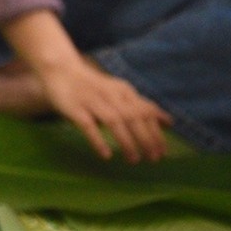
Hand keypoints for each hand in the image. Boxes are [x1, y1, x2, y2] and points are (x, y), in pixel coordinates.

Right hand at [35, 57, 170, 162]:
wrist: (60, 70)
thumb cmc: (93, 86)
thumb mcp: (121, 92)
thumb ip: (142, 106)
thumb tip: (169, 122)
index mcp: (124, 91)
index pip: (146, 112)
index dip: (156, 132)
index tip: (163, 152)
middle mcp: (111, 94)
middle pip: (133, 117)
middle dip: (146, 139)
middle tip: (153, 159)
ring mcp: (92, 101)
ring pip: (114, 121)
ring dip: (126, 141)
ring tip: (134, 160)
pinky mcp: (75, 108)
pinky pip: (88, 126)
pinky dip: (98, 140)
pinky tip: (106, 154)